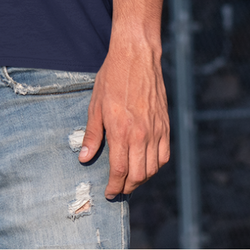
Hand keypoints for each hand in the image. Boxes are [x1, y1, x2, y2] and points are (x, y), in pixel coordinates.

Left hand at [78, 36, 170, 197]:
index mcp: (121, 131)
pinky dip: (156, 166)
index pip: (120, 170)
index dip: (114, 186)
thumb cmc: (112, 78)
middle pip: (138, 175)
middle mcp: (141, 135)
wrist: (137, 57)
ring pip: (153, 168)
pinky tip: (146, 165)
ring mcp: (156, 131)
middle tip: (117, 189)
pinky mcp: (166, 126)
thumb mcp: (95, 105)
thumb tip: (84, 158)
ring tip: (130, 180)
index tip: (109, 193)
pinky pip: (164, 155)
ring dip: (141, 179)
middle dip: (127, 187)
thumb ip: (92, 134)